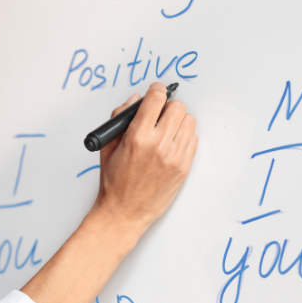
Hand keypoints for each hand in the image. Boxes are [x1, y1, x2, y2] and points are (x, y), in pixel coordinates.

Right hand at [93, 81, 197, 236]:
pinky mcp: (183, 168)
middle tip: (160, 113)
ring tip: (167, 129)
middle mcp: (158, 145)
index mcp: (137, 137)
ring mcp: (174, 157)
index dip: (156, 89)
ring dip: (178, 121)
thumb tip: (135, 101)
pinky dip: (184, 137)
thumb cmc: (114, 183)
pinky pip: (193, 140)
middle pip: (177, 107)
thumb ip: (120, 118)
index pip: (156, 99)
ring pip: (189, 121)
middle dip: (168, 106)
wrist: (124, 213)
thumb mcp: (108, 147)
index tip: (156, 90)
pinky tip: (172, 144)